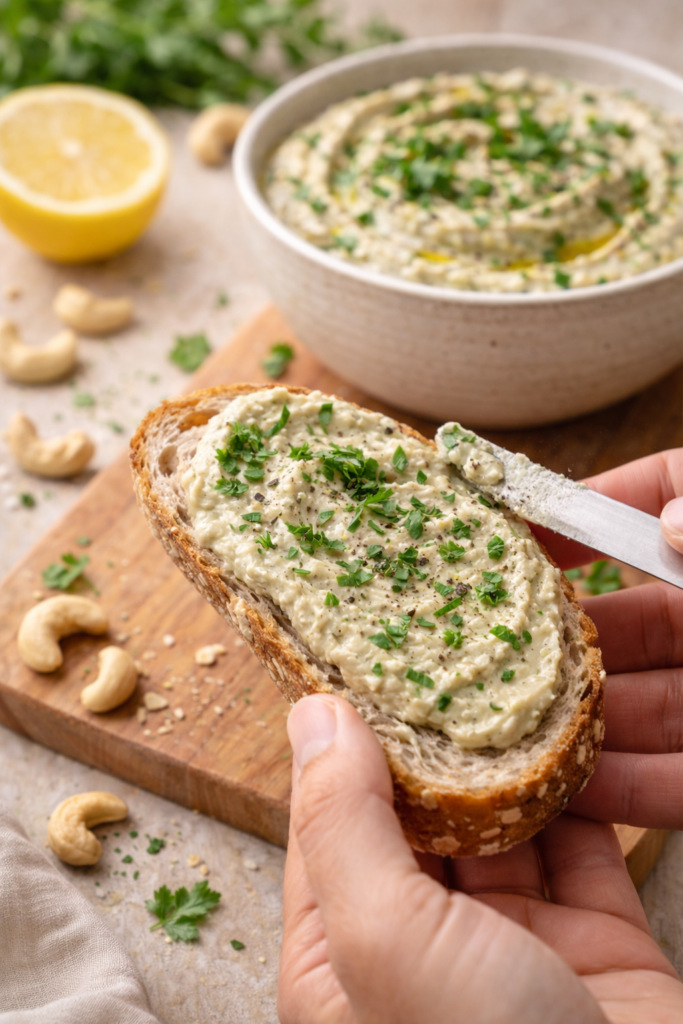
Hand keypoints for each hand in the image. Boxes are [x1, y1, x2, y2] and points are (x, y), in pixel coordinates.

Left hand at [279, 695, 682, 1023]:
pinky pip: (578, 844)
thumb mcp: (386, 945)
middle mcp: (420, 956)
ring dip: (505, 755)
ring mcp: (513, 949)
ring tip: (502, 671)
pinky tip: (570, 726)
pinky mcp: (596, 944)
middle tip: (437, 648)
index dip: (339, 743)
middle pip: (415, 817)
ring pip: (500, 824)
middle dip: (429, 738)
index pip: (325, 827)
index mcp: (341, 968)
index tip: (357, 660)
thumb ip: (343, 825)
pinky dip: (576, 787)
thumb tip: (311, 716)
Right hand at [531, 448, 682, 828]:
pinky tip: (569, 792)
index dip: (591, 505)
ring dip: (574, 720)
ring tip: (505, 727)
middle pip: (631, 616)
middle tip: (489, 643)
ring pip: (639, 705)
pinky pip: (673, 780)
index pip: (659, 499)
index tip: (526, 524)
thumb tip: (667, 517)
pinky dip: (622, 789)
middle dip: (559, 634)